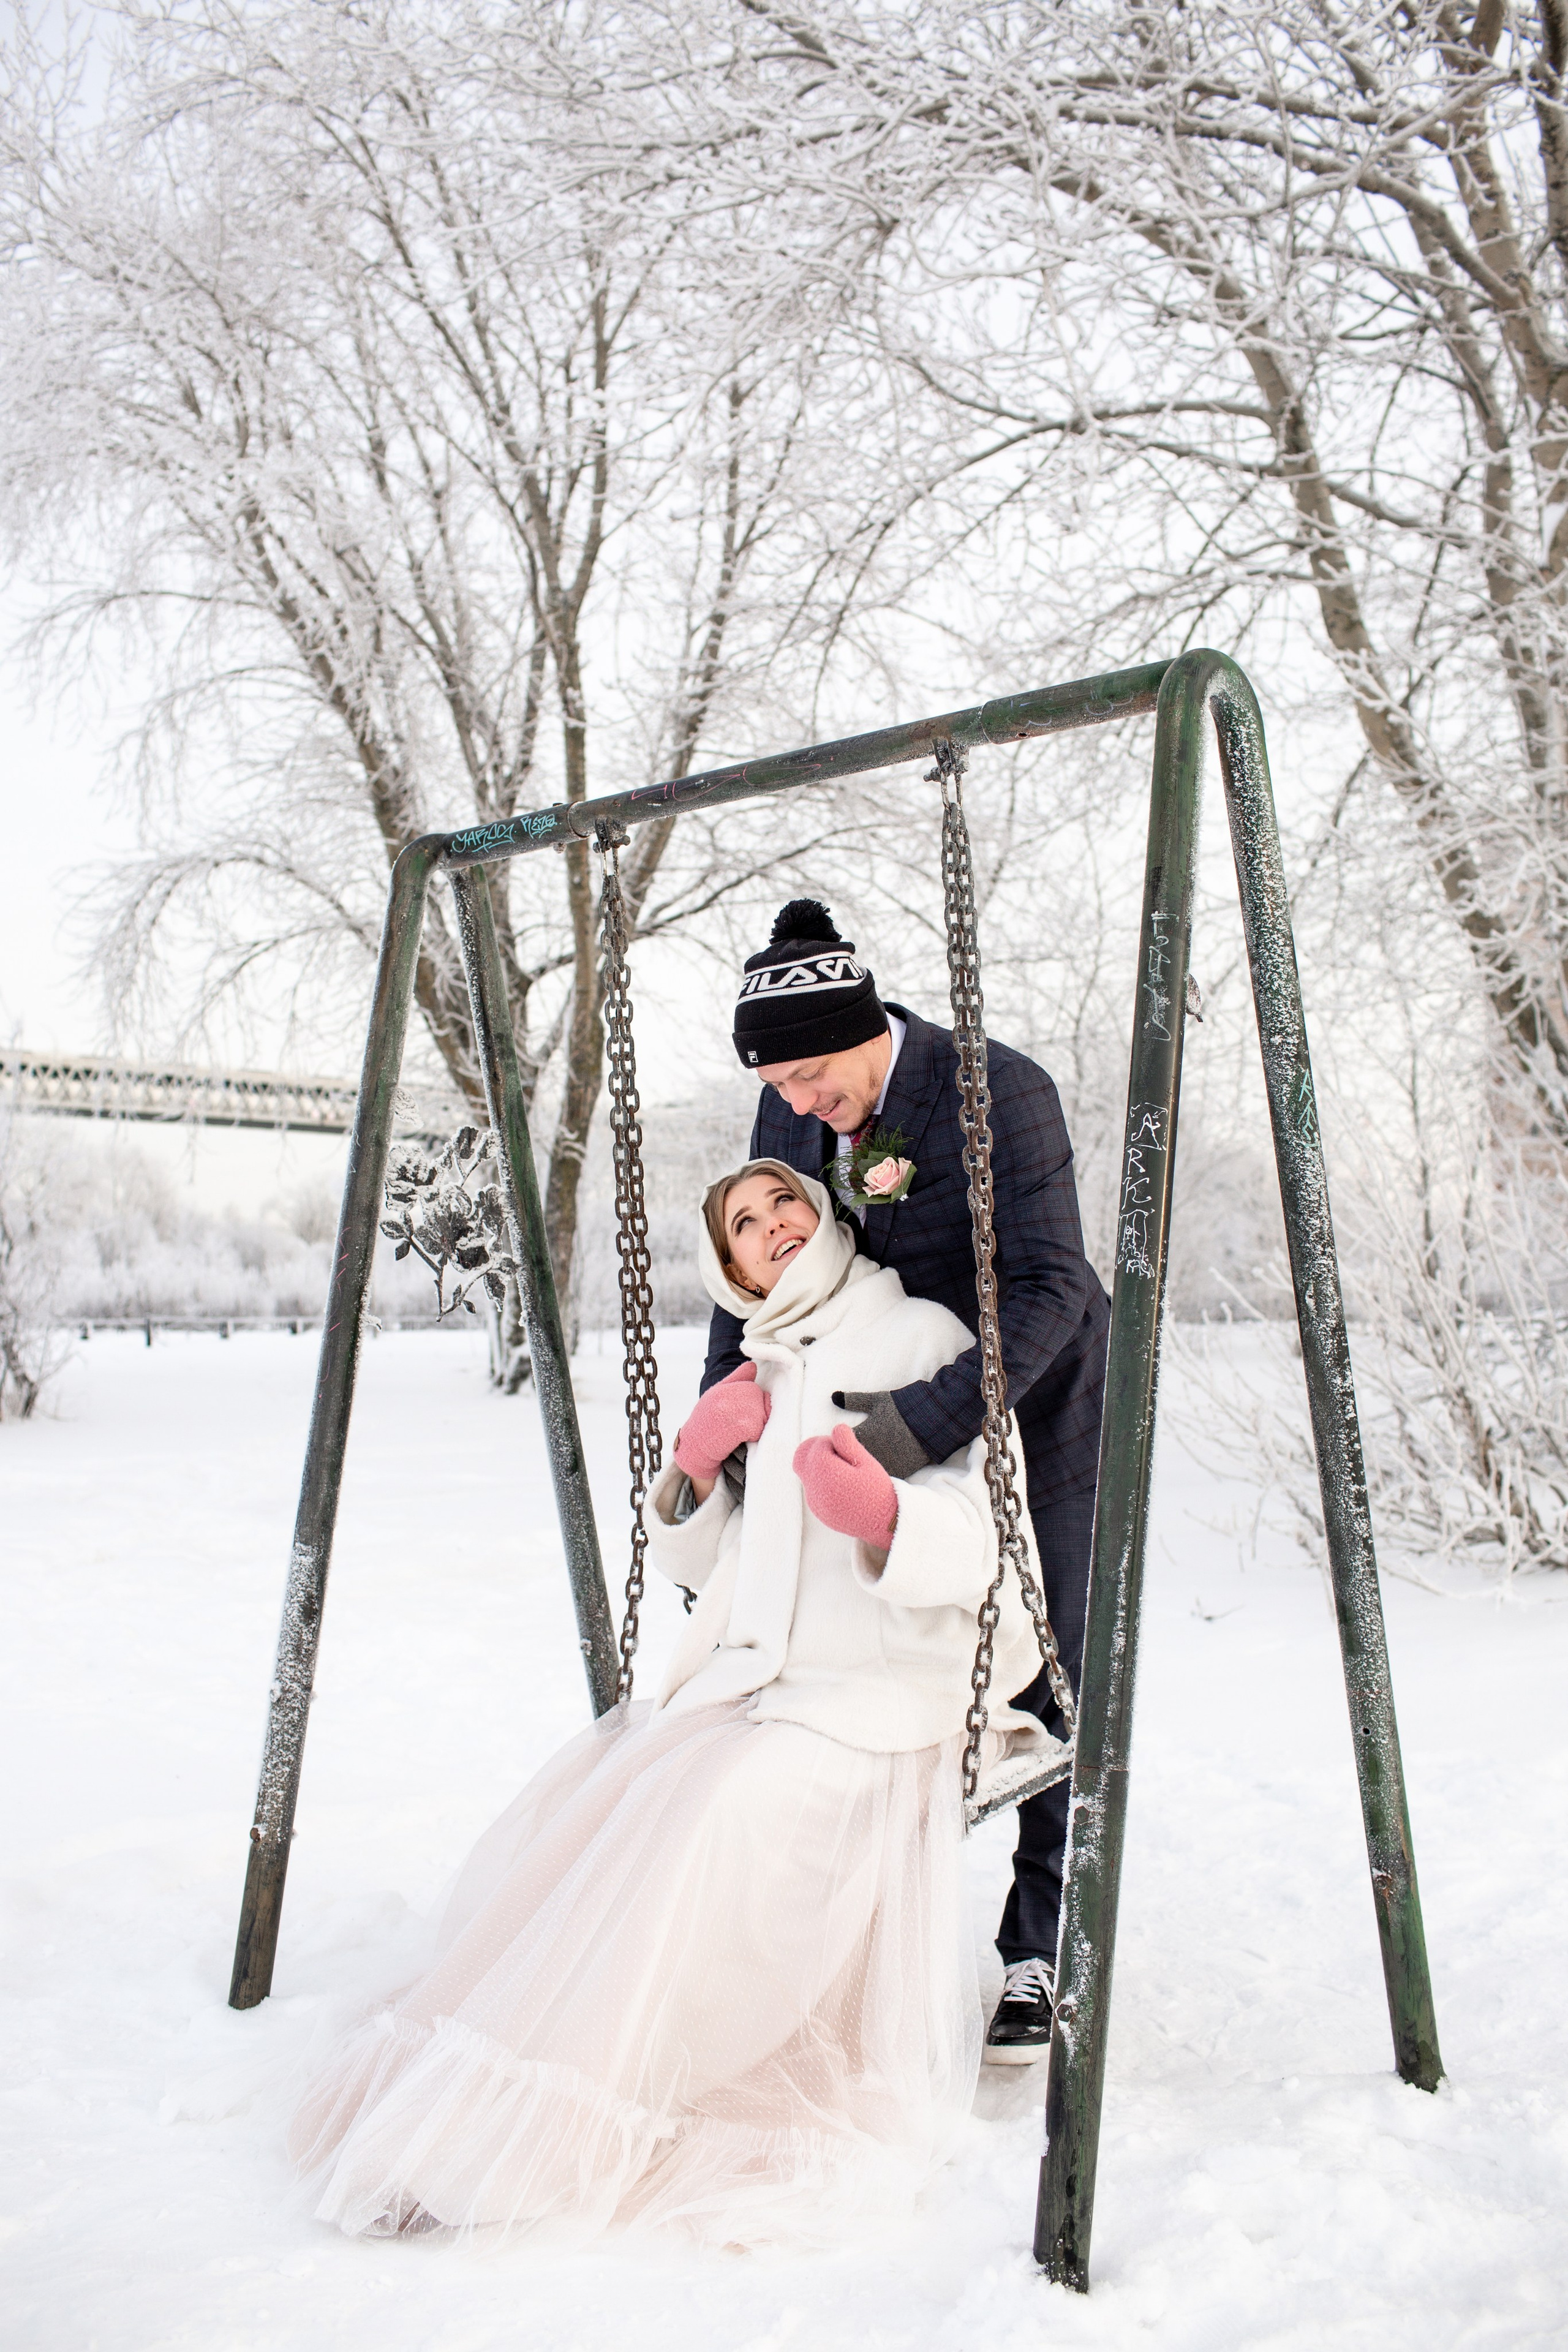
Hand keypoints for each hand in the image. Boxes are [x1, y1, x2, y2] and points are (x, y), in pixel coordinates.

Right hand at [674, 1362, 769, 1481]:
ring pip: (762, 1412)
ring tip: (736, 1432)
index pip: (751, 1387)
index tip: (735, 1414)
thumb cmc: (705, 1424)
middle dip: (755, 1412)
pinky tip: (737, 1439)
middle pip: (759, 1398)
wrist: (693, 1450)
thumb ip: (736, 1380)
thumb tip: (752, 1365)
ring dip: (755, 1424)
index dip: (749, 1402)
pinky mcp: (743, 1425)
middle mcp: (727, 1395)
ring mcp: (735, 1410)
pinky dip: (753, 1436)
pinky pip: (760, 1427)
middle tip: (736, 1425)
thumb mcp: (716, 1397)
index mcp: (722, 1388)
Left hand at [793, 1423, 897, 1548]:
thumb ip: (847, 1443)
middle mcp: (815, 1488)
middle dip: (817, 1450)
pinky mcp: (818, 1511)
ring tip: (845, 1472)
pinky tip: (843, 1486)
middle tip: (840, 1454)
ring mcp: (814, 1501)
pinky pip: (812, 1488)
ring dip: (820, 1466)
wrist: (884, 1523)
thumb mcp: (866, 1462)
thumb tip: (836, 1428)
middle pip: (802, 1457)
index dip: (832, 1442)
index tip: (849, 1449)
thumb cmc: (877, 1490)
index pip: (817, 1446)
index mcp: (826, 1473)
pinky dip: (822, 1481)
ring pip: (806, 1473)